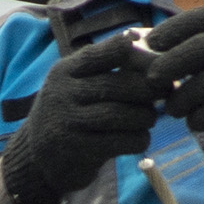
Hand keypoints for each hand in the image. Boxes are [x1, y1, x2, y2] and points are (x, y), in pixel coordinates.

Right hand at [0, 33, 162, 203]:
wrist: (37, 159)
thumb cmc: (69, 113)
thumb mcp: (73, 84)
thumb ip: (102, 66)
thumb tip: (145, 44)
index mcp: (64, 71)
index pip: (102, 53)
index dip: (133, 52)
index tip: (156, 57)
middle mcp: (63, 93)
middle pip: (118, 85)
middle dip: (149, 88)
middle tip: (166, 91)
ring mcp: (70, 122)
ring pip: (122, 114)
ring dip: (146, 116)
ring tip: (150, 118)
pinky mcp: (80, 150)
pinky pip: (122, 141)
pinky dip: (139, 139)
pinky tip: (141, 138)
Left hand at [145, 4, 203, 145]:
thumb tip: (152, 48)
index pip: (198, 19)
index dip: (170, 30)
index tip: (150, 44)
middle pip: (197, 49)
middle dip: (168, 65)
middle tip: (151, 81)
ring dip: (182, 100)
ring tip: (173, 110)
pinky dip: (201, 117)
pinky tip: (194, 121)